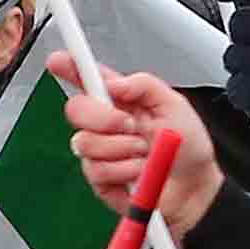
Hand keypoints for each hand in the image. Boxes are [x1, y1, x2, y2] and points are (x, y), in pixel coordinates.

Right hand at [57, 68, 220, 233]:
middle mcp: (106, 124)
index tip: (57, 60)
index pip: (88, 79)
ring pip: (86, 142)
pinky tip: (138, 172)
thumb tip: (114, 82)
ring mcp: (100, 151)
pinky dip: (124, 170)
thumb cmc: (187, 149)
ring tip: (144, 153)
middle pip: (76, 109)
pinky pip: (96, 169)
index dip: (70, 67)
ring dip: (122, 148)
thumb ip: (144, 85)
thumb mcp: (175, 105)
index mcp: (122, 100)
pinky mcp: (98, 177)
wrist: (192, 188)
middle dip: (103, 117)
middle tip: (130, 125)